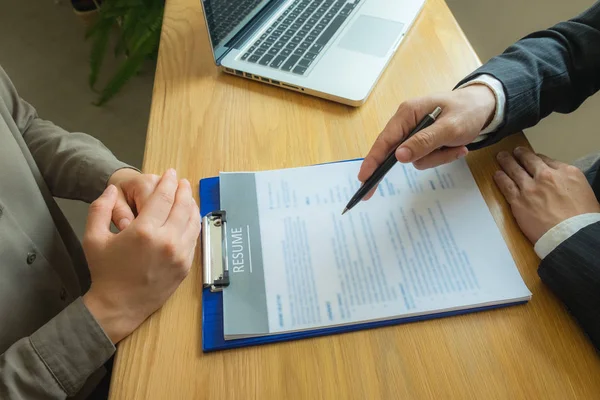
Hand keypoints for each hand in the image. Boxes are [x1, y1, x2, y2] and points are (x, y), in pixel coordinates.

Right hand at [82, 169, 200, 342]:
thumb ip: (100, 208)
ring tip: (188, 196)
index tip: (170, 173)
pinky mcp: (186, 265)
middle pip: (182, 206)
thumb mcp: (93, 238)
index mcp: (144, 231)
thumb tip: (113, 189)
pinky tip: (190, 217)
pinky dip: (194, 223)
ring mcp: (179, 254)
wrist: (119, 306)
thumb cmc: (105, 272)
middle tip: (182, 181)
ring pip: (193, 221)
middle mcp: (167, 241)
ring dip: (192, 205)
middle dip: (184, 190)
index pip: (163, 197)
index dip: (168, 182)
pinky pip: (194, 238)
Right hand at [358, 84, 495, 198]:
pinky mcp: (424, 141)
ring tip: (458, 147)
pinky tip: (458, 147)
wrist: (485, 106)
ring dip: (437, 158)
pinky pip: (426, 158)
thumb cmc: (467, 111)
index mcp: (407, 113)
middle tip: (382, 188)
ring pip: (416, 159)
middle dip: (417, 159)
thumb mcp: (449, 128)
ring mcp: (415, 133)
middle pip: (397, 152)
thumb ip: (424, 142)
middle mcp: (407, 123)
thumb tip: (398, 157)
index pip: (384, 140)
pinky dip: (442, 156)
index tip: (363, 177)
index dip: (372, 160)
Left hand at [494, 147, 599, 243]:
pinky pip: (506, 186)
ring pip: (514, 170)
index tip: (533, 158)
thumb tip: (559, 183)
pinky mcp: (518, 201)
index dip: (537, 159)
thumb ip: (568, 183)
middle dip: (521, 154)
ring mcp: (530, 188)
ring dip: (506, 162)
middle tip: (515, 151)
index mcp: (567, 172)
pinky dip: (500, 179)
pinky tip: (497, 175)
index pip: (547, 160)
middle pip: (529, 160)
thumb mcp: (583, 191)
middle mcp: (547, 176)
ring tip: (501, 157)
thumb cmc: (583, 219)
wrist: (572, 235)